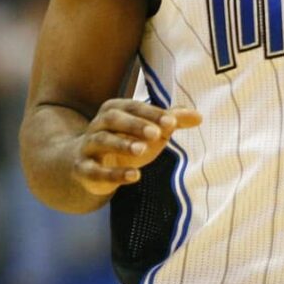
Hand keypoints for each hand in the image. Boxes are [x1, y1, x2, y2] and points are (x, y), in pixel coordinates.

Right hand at [73, 99, 201, 196]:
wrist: (86, 165)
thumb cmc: (124, 142)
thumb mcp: (148, 131)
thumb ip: (172, 121)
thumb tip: (199, 117)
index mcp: (114, 109)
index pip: (134, 107)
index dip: (152, 113)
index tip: (172, 121)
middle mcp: (98, 124)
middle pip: (114, 119)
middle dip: (135, 125)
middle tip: (157, 133)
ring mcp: (89, 146)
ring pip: (102, 140)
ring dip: (122, 145)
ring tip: (142, 150)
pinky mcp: (84, 169)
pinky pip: (96, 170)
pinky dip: (113, 174)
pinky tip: (134, 177)